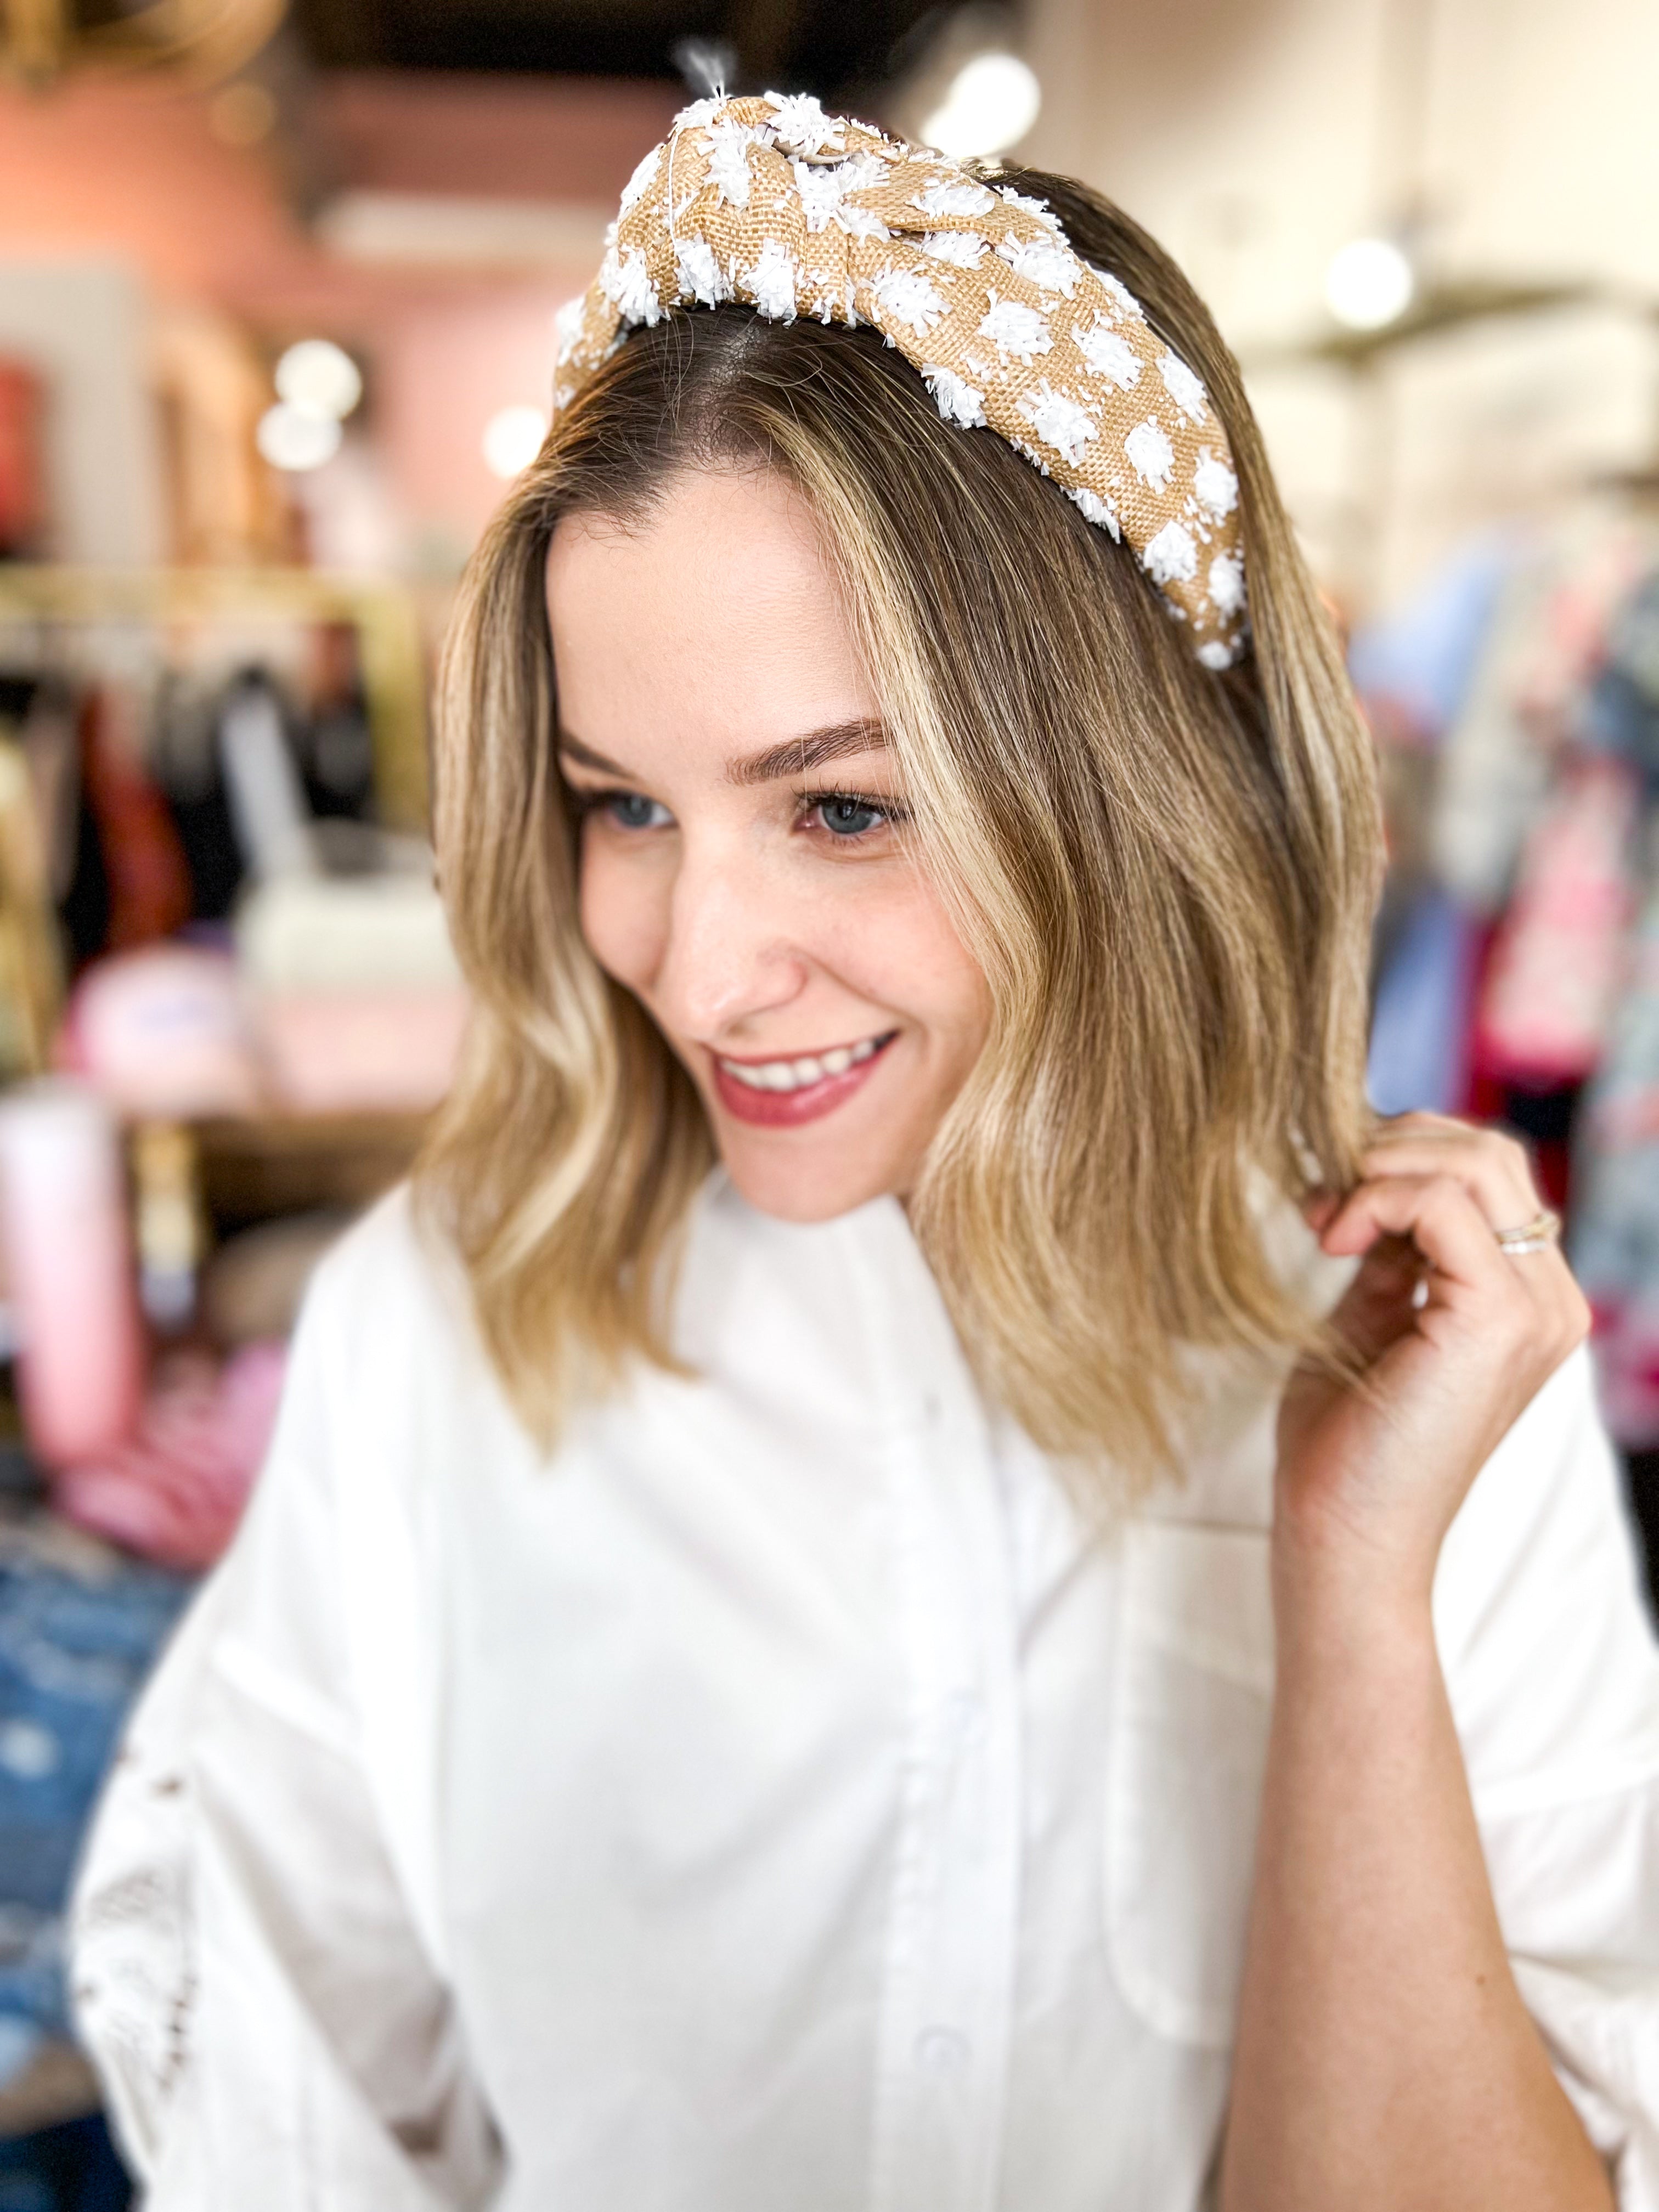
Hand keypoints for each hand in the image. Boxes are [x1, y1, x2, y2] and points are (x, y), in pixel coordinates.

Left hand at [1275, 1112, 1590, 1609]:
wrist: (1343, 1534)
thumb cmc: (1346, 1440)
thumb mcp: (1371, 1317)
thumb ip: (1390, 1250)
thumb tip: (1370, 1177)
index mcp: (1526, 1298)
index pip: (1484, 1171)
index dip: (1399, 1159)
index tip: (1325, 1199)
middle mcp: (1548, 1299)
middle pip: (1487, 1152)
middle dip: (1391, 1148)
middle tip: (1321, 1197)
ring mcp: (1534, 1308)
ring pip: (1474, 1161)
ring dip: (1380, 1168)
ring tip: (1323, 1220)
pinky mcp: (1499, 1319)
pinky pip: (1443, 1201)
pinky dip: (1377, 1198)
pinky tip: (1333, 1240)